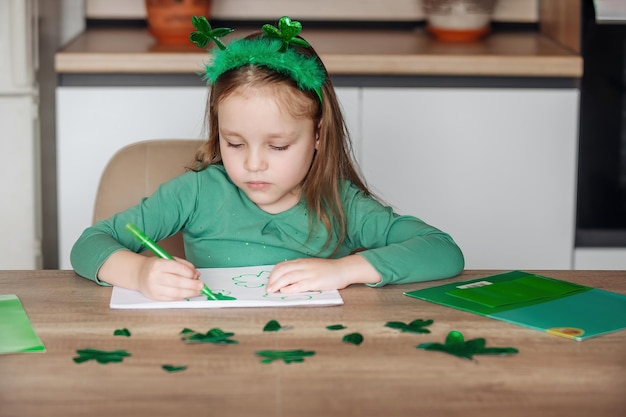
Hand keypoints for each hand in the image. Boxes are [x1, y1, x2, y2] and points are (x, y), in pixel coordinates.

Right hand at [136, 256, 203, 300]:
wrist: (139, 274)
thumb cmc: (156, 266)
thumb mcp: (168, 259)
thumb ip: (183, 265)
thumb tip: (196, 274)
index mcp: (158, 264)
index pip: (177, 268)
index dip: (189, 273)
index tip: (196, 275)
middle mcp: (155, 276)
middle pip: (177, 282)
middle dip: (192, 285)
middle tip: (201, 285)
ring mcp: (154, 288)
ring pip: (175, 292)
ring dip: (189, 293)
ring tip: (197, 291)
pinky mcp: (155, 297)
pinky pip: (171, 299)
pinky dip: (182, 297)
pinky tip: (188, 294)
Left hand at [266, 255, 380, 293]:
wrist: (343, 269)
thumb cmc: (328, 270)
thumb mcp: (311, 266)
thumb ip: (300, 270)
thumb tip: (286, 279)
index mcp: (302, 262)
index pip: (282, 265)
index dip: (273, 274)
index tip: (268, 281)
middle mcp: (303, 266)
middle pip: (282, 271)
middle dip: (272, 280)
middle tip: (267, 288)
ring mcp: (309, 273)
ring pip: (288, 277)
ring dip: (277, 284)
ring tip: (271, 291)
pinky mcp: (315, 282)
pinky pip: (299, 285)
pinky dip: (290, 288)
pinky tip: (284, 292)